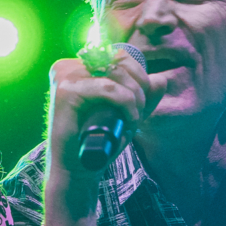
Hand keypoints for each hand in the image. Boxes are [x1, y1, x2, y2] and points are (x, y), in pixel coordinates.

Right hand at [41, 48, 151, 225]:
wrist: (77, 170)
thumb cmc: (98, 141)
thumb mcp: (125, 114)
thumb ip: (143, 97)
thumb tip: (161, 80)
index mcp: (77, 67)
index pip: (118, 55)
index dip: (139, 76)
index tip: (140, 104)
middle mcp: (67, 67)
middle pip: (119, 60)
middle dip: (139, 86)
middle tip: (138, 113)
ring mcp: (65, 78)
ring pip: (116, 74)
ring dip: (134, 98)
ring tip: (132, 121)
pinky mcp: (66, 92)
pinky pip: (109, 89)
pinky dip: (126, 104)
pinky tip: (127, 121)